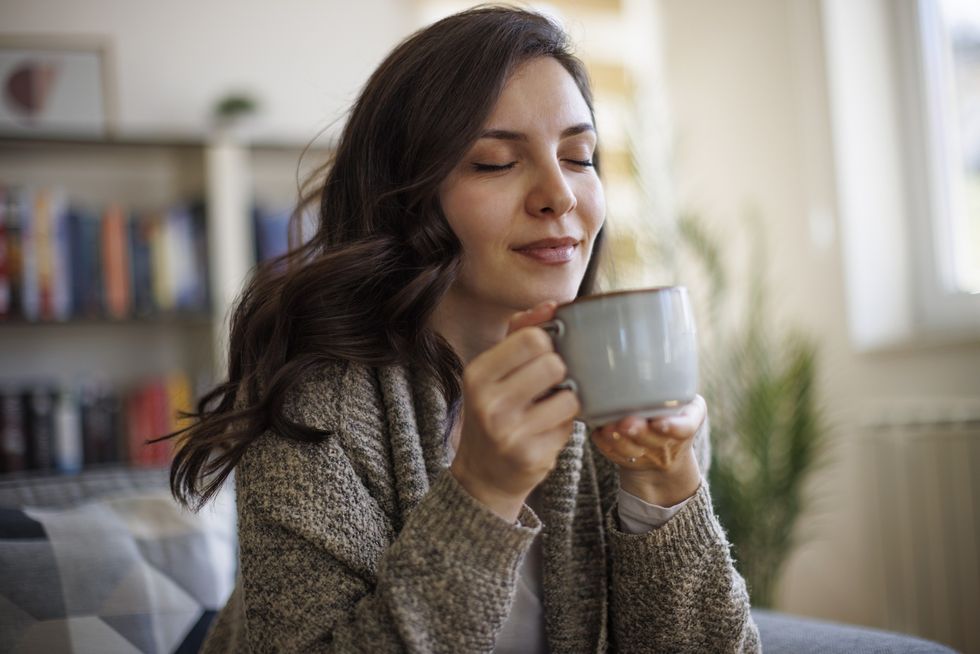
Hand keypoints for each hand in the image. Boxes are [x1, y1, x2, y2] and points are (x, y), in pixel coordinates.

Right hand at [450, 300, 580, 522]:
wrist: (483, 473)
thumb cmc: (495, 411)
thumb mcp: (494, 371)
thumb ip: (519, 332)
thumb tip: (552, 305)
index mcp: (477, 374)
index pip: (532, 338)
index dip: (548, 342)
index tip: (544, 355)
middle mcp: (488, 403)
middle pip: (554, 363)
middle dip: (560, 371)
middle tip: (549, 384)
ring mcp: (509, 433)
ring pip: (569, 395)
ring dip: (567, 399)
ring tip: (551, 407)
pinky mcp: (531, 456)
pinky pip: (571, 425)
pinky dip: (566, 424)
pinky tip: (548, 430)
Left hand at [590, 395, 705, 505]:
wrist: (666, 452)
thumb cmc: (671, 412)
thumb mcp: (684, 400)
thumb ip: (668, 389)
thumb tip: (640, 364)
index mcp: (691, 419)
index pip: (685, 428)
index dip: (673, 427)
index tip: (659, 424)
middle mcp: (673, 443)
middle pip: (655, 440)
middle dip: (638, 431)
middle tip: (625, 423)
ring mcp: (652, 457)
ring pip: (632, 451)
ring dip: (618, 440)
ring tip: (608, 428)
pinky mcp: (630, 463)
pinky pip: (614, 455)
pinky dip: (604, 445)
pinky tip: (597, 432)